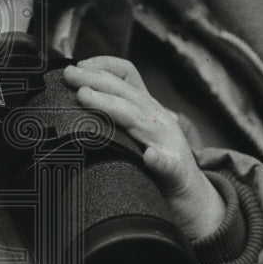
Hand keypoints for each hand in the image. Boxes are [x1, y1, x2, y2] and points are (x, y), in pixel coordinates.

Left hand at [62, 55, 224, 240]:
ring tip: (87, 97)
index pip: (127, 75)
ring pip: (139, 120)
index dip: (102, 65)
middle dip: (95, 79)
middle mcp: (157, 120)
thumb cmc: (157, 165)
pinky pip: (168, 164)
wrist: (193, 198)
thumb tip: (77, 96)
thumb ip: (116, 114)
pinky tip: (151, 157)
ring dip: (112, 106)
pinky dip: (159, 159)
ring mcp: (168, 145)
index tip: (78, 65)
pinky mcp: (176, 173)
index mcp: (147, 109)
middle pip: (125, 92)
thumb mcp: (137, 131)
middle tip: (69, 75)